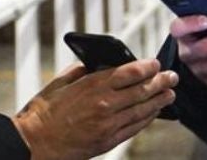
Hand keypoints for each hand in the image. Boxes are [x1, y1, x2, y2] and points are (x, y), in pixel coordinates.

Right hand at [12, 59, 177, 159]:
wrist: (34, 143)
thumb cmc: (43, 112)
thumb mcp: (61, 82)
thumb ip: (82, 71)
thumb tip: (99, 66)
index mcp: (93, 86)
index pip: (130, 72)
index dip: (148, 67)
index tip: (156, 63)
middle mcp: (105, 105)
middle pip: (142, 90)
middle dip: (161, 82)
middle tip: (172, 77)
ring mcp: (108, 125)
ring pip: (142, 110)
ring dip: (159, 101)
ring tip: (170, 94)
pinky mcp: (108, 141)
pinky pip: (134, 128)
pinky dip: (147, 118)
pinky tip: (154, 113)